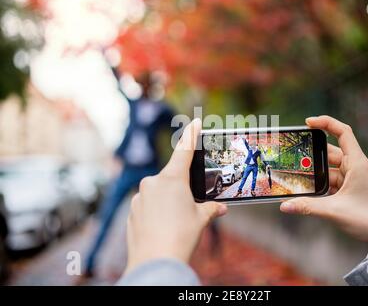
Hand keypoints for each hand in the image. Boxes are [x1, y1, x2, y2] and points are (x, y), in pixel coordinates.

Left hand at [125, 119, 226, 272]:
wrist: (155, 261)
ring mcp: (139, 196)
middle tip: (190, 205)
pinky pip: (147, 205)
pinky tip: (163, 227)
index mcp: (172, 179)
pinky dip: (156, 212)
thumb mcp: (200, 220)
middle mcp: (153, 182)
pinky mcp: (131, 210)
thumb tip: (221, 208)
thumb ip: (210, 209)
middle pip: (172, 177)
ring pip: (158, 192)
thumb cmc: (181, 236)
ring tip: (177, 222)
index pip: (184, 150)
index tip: (195, 122)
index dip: (191, 135)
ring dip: (168, 201)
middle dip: (182, 188)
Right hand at [280, 115, 367, 248]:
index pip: (343, 132)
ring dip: (314, 171)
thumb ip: (307, 207)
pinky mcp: (350, 189)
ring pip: (328, 168)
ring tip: (293, 173)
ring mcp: (352, 178)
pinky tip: (305, 189)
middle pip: (329, 152)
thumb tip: (285, 206)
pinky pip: (330, 181)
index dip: (326, 123)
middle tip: (292, 155)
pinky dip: (319, 183)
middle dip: (311, 153)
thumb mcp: (334, 211)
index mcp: (357, 163)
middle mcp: (355, 167)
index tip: (308, 123)